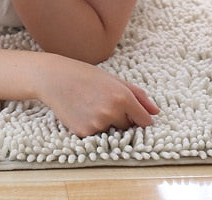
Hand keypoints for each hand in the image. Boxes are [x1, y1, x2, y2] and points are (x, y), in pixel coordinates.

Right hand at [39, 55, 159, 137]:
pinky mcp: (84, 132)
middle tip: (103, 102)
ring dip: (105, 123)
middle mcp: (112, 111)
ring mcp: (97, 124)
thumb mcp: (114, 80)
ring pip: (111, 132)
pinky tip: (81, 112)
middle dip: (120, 119)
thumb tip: (156, 112)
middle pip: (127, 127)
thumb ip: (138, 96)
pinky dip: (91, 127)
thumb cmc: (86, 76)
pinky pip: (96, 136)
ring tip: (90, 105)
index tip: (134, 116)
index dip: (140, 118)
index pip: (144, 120)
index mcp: (123, 97)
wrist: (55, 79)